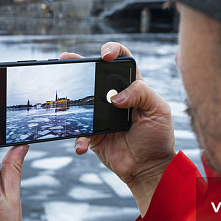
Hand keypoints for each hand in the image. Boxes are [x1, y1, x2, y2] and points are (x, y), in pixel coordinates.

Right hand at [61, 42, 175, 215]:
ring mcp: (102, 115)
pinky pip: (80, 132)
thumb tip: (115, 98)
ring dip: (70, 97)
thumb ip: (141, 94)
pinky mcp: (93, 133)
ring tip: (62, 97)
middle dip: (80, 65)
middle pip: (95, 75)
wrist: (149, 168)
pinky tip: (82, 145)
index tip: (105, 55)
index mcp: (133, 87)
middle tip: (66, 59)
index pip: (123, 61)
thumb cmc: (158, 137)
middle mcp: (115, 97)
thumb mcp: (158, 109)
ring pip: (82, 100)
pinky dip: (79, 139)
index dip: (113, 51)